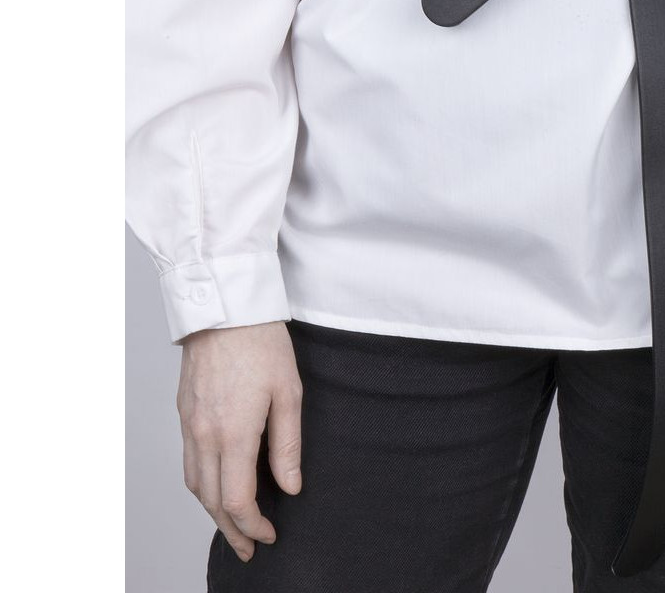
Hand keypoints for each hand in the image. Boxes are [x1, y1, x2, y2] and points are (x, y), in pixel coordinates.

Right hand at [177, 321, 302, 561]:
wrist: (226, 308)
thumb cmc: (262, 343)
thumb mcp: (289, 392)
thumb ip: (288, 445)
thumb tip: (290, 487)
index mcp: (234, 432)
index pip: (236, 500)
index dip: (253, 525)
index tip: (270, 534)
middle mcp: (204, 434)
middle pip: (210, 501)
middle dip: (231, 530)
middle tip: (250, 547)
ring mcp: (189, 423)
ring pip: (194, 484)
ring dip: (212, 511)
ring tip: (233, 525)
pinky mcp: (184, 412)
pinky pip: (188, 461)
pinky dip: (201, 484)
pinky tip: (216, 485)